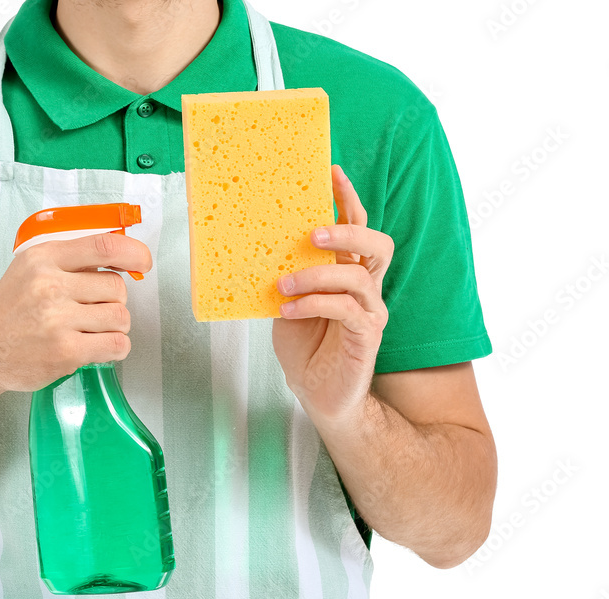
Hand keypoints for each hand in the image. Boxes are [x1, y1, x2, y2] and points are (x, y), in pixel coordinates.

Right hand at [0, 232, 152, 394]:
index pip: (103, 246)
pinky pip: (115, 345)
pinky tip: (98, 347)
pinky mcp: (65, 352)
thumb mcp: (29, 271)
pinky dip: (115, 348)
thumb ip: (69, 262)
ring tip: (91, 330)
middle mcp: (50, 285)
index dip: (133, 252)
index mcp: (43, 258)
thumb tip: (120, 258)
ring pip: (120, 318)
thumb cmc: (8, 313)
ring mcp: (57, 320)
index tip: (143, 262)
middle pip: (116, 288)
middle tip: (92, 311)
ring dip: (114, 327)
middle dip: (112, 301)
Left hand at [270, 165, 393, 425]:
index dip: (348, 199)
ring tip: (284, 284)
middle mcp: (364, 288)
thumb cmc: (304, 345)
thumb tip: (255, 244)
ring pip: (357, 277)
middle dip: (347, 230)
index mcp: (346, 272)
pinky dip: (314, 304)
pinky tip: (289, 309)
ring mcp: (369, 312)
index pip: (356, 227)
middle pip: (376, 245)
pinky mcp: (366, 337)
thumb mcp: (287, 300)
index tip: (332, 172)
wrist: (315, 392)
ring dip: (316, 274)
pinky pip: (345, 309)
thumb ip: (283, 273)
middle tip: (313, 232)